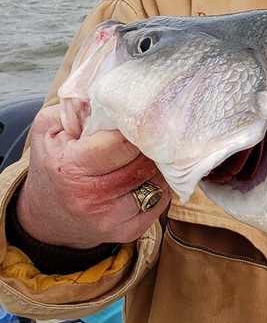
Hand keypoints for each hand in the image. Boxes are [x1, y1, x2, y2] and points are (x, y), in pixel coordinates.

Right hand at [15, 105, 170, 248]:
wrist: (49, 215)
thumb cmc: (54, 165)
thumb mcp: (51, 130)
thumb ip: (76, 108)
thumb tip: (108, 92)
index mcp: (71, 167)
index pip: (123, 143)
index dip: (137, 128)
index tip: (145, 117)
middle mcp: (92, 196)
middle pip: (144, 162)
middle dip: (153, 145)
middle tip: (156, 132)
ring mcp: (112, 217)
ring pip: (157, 181)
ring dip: (160, 164)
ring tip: (152, 153)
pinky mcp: (130, 230)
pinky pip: (161, 200)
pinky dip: (161, 185)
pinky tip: (149, 175)